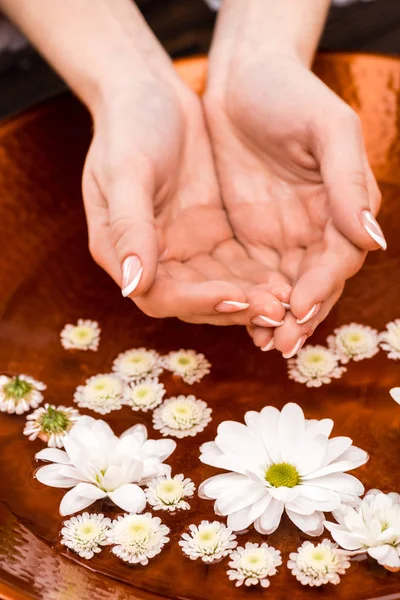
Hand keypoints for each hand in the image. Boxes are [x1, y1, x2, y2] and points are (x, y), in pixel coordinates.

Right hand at [83, 73, 290, 325]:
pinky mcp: (212, 235)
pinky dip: (259, 277)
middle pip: (195, 302)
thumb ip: (129, 227)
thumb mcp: (125, 170)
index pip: (159, 295)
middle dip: (233, 308)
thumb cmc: (129, 125)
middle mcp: (155, 259)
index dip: (197, 302)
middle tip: (275, 309)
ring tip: (288, 301)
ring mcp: (185, 249)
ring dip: (252, 299)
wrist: (151, 91)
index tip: (235, 297)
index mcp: (122, 250)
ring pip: (221, 288)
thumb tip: (132, 286)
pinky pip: (238, 266)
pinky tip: (288, 279)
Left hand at [204, 55, 384, 353]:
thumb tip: (374, 240)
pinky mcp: (249, 235)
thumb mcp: (327, 129)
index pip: (338, 258)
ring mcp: (282, 234)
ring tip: (260, 342)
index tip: (301, 307)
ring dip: (274, 316)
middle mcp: (316, 228)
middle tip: (280, 343)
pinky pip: (251, 274)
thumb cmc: (290, 94)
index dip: (322, 285)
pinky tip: (235, 317)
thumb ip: (347, 182)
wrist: (241, 80)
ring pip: (284, 287)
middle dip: (300, 315)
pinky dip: (247, 298)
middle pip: (314, 283)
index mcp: (342, 206)